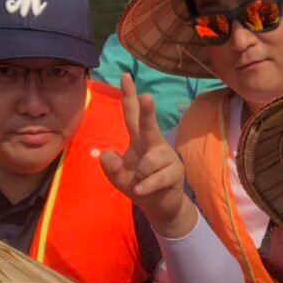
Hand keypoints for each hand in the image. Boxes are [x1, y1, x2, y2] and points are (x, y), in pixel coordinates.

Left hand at [100, 73, 196, 238]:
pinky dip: (145, 186)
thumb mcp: (118, 176)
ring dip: (140, 174)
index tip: (125, 75)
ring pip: (149, 161)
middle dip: (147, 112)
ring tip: (141, 184)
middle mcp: (155, 144)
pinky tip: (141, 190)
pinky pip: (155, 178)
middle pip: (148, 126)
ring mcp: (167, 158)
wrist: (160, 207)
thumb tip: (107, 154)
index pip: (132, 115)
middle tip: (147, 96)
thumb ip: (110, 165)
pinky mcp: (175, 174)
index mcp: (139, 140)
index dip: (129, 96)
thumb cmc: (139, 185)